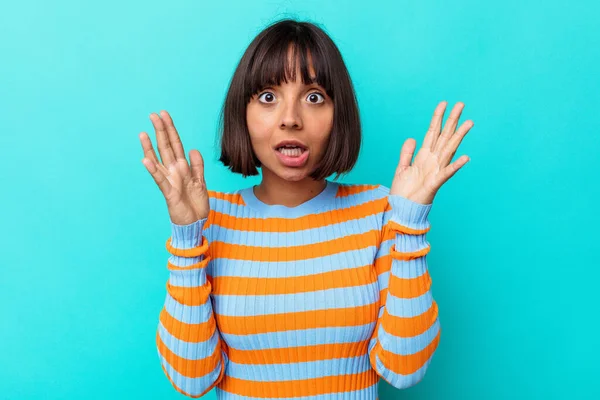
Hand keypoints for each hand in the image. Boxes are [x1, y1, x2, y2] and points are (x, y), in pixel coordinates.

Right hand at [139, 110, 209, 224]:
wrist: (195, 222)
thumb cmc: (196, 203)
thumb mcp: (201, 181)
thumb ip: (198, 165)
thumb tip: (193, 149)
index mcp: (182, 167)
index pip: (175, 144)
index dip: (170, 129)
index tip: (164, 114)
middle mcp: (173, 171)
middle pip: (165, 147)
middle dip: (160, 131)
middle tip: (153, 115)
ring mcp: (170, 181)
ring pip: (158, 161)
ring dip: (150, 147)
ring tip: (143, 133)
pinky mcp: (169, 193)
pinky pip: (160, 180)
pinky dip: (153, 170)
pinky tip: (146, 160)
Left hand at [390, 101, 472, 204]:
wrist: (402, 208)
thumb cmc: (404, 191)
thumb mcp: (402, 168)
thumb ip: (407, 153)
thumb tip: (412, 138)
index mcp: (424, 156)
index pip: (433, 132)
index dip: (437, 118)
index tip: (443, 103)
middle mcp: (433, 160)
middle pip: (444, 136)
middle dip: (452, 120)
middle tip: (461, 104)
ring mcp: (436, 171)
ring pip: (449, 149)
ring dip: (459, 136)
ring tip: (469, 123)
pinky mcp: (435, 183)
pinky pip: (447, 173)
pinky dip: (456, 165)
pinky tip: (466, 157)